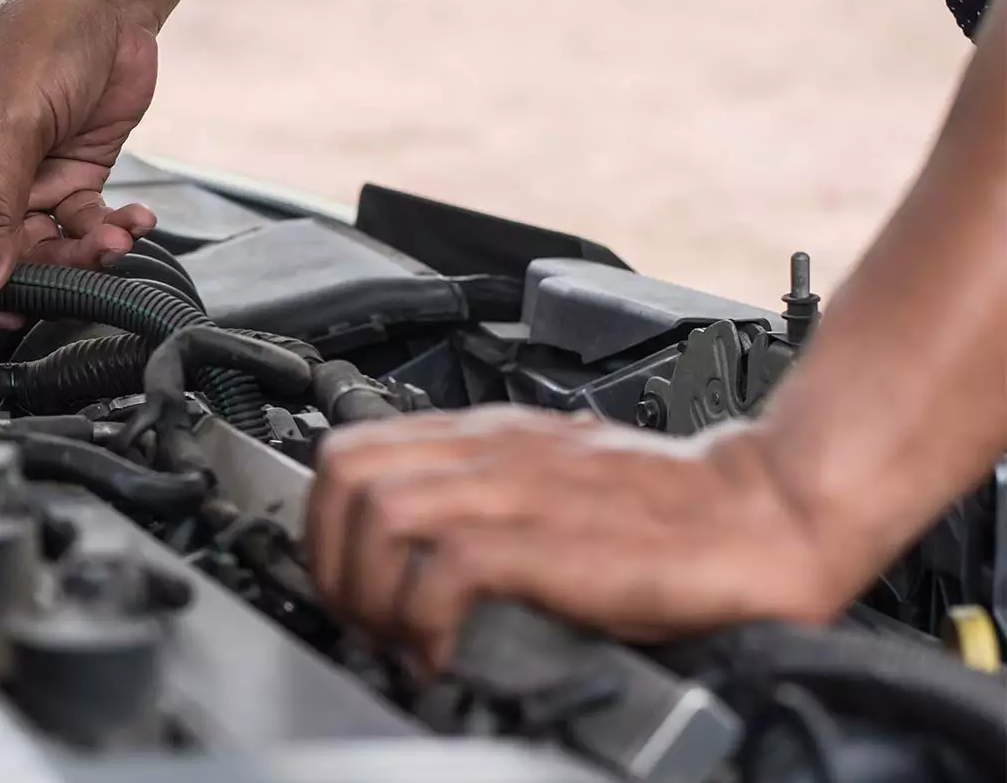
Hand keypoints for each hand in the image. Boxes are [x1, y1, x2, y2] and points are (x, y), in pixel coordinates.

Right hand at [0, 0, 158, 300]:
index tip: (9, 306)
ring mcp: (27, 184)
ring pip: (48, 250)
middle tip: (83, 264)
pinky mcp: (72, 180)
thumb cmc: (37, 40)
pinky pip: (86, 227)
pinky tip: (133, 220)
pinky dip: (112, 231)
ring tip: (117, 239)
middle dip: (46, 269)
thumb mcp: (12, 126)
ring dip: (86, 253)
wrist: (105, 2)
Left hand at [304, 408, 843, 669]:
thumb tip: (420, 555)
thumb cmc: (670, 512)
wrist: (765, 513)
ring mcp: (519, 491)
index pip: (353, 449)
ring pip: (379, 512)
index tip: (344, 581)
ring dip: (369, 591)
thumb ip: (488, 498)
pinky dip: (424, 617)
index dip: (325, 523)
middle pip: (344, 475)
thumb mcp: (554, 486)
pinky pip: (446, 565)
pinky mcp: (552, 540)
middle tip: (361, 618)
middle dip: (329, 558)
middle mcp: (492, 453)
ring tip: (397, 639)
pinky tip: (442, 652)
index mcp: (489, 438)